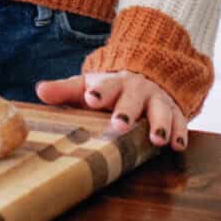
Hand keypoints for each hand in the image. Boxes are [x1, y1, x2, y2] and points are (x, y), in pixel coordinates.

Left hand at [36, 70, 188, 150]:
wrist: (148, 75)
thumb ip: (66, 90)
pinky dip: (180, 132)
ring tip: (157, 139)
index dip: (98, 93)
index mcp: (113, 83)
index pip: (104, 86)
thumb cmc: (111, 88)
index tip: (90, 99)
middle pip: (132, 99)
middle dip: (127, 111)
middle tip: (120, 125)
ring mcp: (156, 100)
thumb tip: (40, 90)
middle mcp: (137, 90)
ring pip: (159, 110)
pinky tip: (178, 145)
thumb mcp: (89, 86)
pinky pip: (179, 120)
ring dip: (159, 124)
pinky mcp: (173, 111)